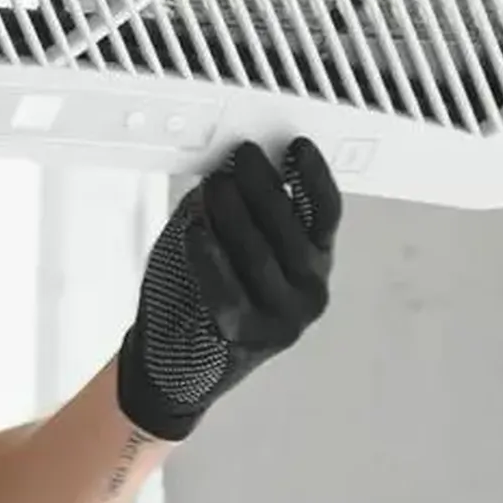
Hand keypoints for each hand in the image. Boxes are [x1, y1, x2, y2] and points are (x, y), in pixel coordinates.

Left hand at [115, 139, 340, 442]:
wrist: (177, 356)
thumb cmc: (205, 285)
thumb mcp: (236, 236)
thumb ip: (243, 201)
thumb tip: (239, 160)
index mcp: (314, 260)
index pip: (326, 212)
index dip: (314, 176)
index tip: (297, 146)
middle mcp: (309, 290)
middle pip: (290, 226)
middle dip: (263, 184)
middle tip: (242, 156)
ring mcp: (282, 317)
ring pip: (259, 253)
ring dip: (233, 212)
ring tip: (214, 185)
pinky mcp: (247, 336)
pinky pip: (227, 290)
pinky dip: (209, 257)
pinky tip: (195, 231)